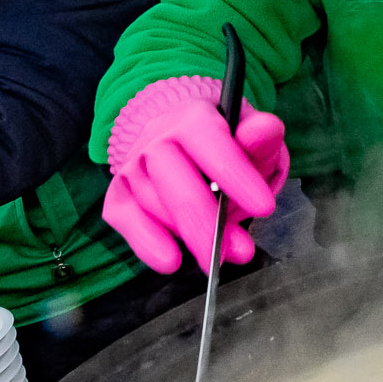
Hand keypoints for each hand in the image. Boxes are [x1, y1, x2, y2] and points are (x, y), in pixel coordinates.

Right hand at [102, 76, 288, 274]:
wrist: (182, 143)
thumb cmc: (225, 146)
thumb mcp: (251, 138)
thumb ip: (261, 138)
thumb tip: (264, 130)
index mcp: (192, 119)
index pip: (211, 144)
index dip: (236, 176)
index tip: (264, 207)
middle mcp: (156, 139)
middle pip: (176, 184)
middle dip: (208, 223)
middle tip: (238, 252)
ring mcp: (132, 167)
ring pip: (155, 205)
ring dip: (188, 236)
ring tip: (221, 255)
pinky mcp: (117, 194)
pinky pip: (126, 220)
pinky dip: (146, 243)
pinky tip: (170, 261)